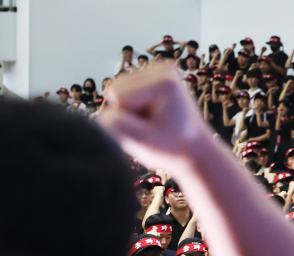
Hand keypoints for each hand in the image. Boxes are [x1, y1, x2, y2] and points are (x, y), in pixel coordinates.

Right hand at [100, 67, 214, 172]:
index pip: (117, 96)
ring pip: (117, 91)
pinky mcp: (153, 76)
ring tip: (150, 121)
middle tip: (148, 126)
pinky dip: (132, 106)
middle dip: (125, 112)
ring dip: (128, 110)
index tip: (147, 128)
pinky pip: (123, 91)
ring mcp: (158, 70)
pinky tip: (150, 114)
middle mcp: (162, 69)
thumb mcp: (141, 143)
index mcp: (162, 82)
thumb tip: (103, 113)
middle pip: (115, 89)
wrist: (191, 147)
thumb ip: (117, 126)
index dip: (125, 118)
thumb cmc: (169, 148)